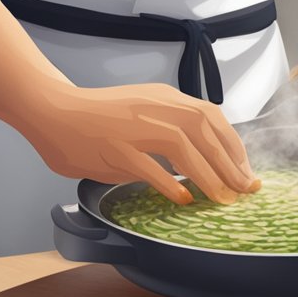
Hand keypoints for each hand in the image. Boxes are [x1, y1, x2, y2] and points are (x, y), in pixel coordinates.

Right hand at [15, 83, 258, 204]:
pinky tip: (183, 198)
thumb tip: (204, 162)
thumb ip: (172, 131)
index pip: (211, 117)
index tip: (245, 170)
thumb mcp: (144, 113)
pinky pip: (149, 166)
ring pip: (182, 146)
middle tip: (244, 189)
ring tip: (221, 197)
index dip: (233, 145)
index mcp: (164, 97)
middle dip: (230, 163)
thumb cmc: (98, 117)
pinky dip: (170, 184)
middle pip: (204, 130)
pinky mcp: (114, 147)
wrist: (52, 110)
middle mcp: (153, 107)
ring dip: (207, 174)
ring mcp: (133, 127)